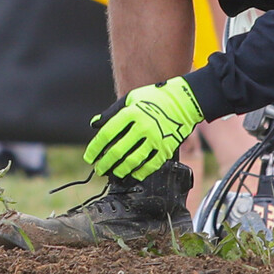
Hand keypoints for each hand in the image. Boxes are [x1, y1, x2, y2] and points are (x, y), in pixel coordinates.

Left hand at [84, 76, 204, 178]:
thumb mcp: (131, 98)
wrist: (184, 101)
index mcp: (131, 113)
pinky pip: (150, 165)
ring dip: (120, 170)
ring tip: (114, 174)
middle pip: (118, 150)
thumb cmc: (154, 98)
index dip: (95, 148)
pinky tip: (133, 175)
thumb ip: (112, 112)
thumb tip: (94, 124)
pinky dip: (140, 172)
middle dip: (105, 163)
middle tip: (99, 170)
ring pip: (133, 161)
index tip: (89, 157)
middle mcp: (142, 126)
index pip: (107, 134)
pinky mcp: (166, 148)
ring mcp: (155, 138)